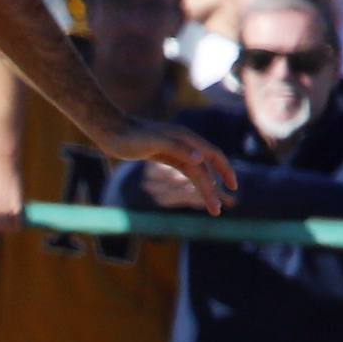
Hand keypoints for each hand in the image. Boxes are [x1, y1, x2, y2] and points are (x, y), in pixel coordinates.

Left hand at [104, 119, 233, 215]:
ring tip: (211, 207)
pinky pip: (186, 169)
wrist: (110, 130)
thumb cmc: (129, 136)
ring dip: (205, 188)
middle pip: (206, 167)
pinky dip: (195, 180)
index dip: (225, 170)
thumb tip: (200, 159)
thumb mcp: (152, 142)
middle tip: (216, 211)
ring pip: (197, 170)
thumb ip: (176, 148)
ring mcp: (175, 149)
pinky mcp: (165, 155)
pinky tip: (200, 188)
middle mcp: (184, 143)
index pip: (213, 155)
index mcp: (186, 138)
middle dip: (213, 188)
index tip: (232, 188)